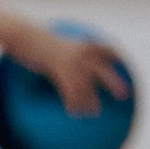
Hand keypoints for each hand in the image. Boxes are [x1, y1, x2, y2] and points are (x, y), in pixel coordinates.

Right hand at [11, 22, 125, 117]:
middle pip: (101, 70)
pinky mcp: (58, 70)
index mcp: (83, 46)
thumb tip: (74, 62)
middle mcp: (81, 54)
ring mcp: (70, 62)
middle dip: (114, 82)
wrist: (25, 36)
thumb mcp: (57, 44)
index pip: (106, 49)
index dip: (117, 57)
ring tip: (94, 112)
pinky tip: (72, 112)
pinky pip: (68, 90)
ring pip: (85, 86)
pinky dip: (72, 102)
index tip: (124, 66)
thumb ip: (70, 52)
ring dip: (90, 101)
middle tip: (124, 95)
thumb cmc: (39, 41)